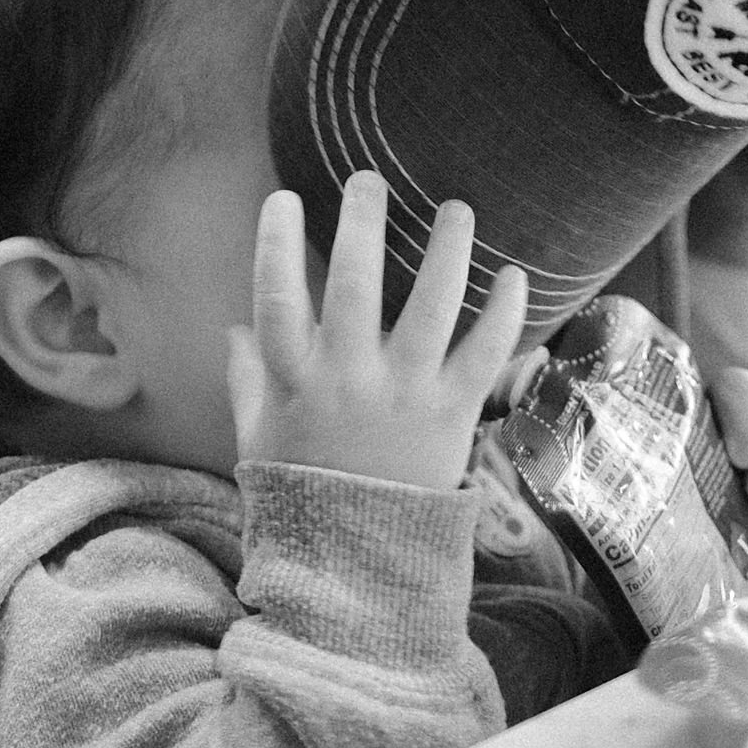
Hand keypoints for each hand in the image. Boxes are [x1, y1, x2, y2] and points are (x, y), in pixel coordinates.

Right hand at [226, 172, 531, 492]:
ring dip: (446, 252)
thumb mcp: (258, 439)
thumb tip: (233, 328)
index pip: (277, 298)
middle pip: (355, 287)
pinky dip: (503, 315)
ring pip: (430, 309)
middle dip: (361, 223)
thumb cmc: (305, 497)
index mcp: (297, 382)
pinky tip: (514, 274)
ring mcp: (406, 395)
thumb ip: (247, 380)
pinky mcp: (454, 415)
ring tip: (456, 208)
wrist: (359, 568)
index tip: (283, 199)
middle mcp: (350, 381)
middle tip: (368, 180)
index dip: (276, 244)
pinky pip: (484, 356)